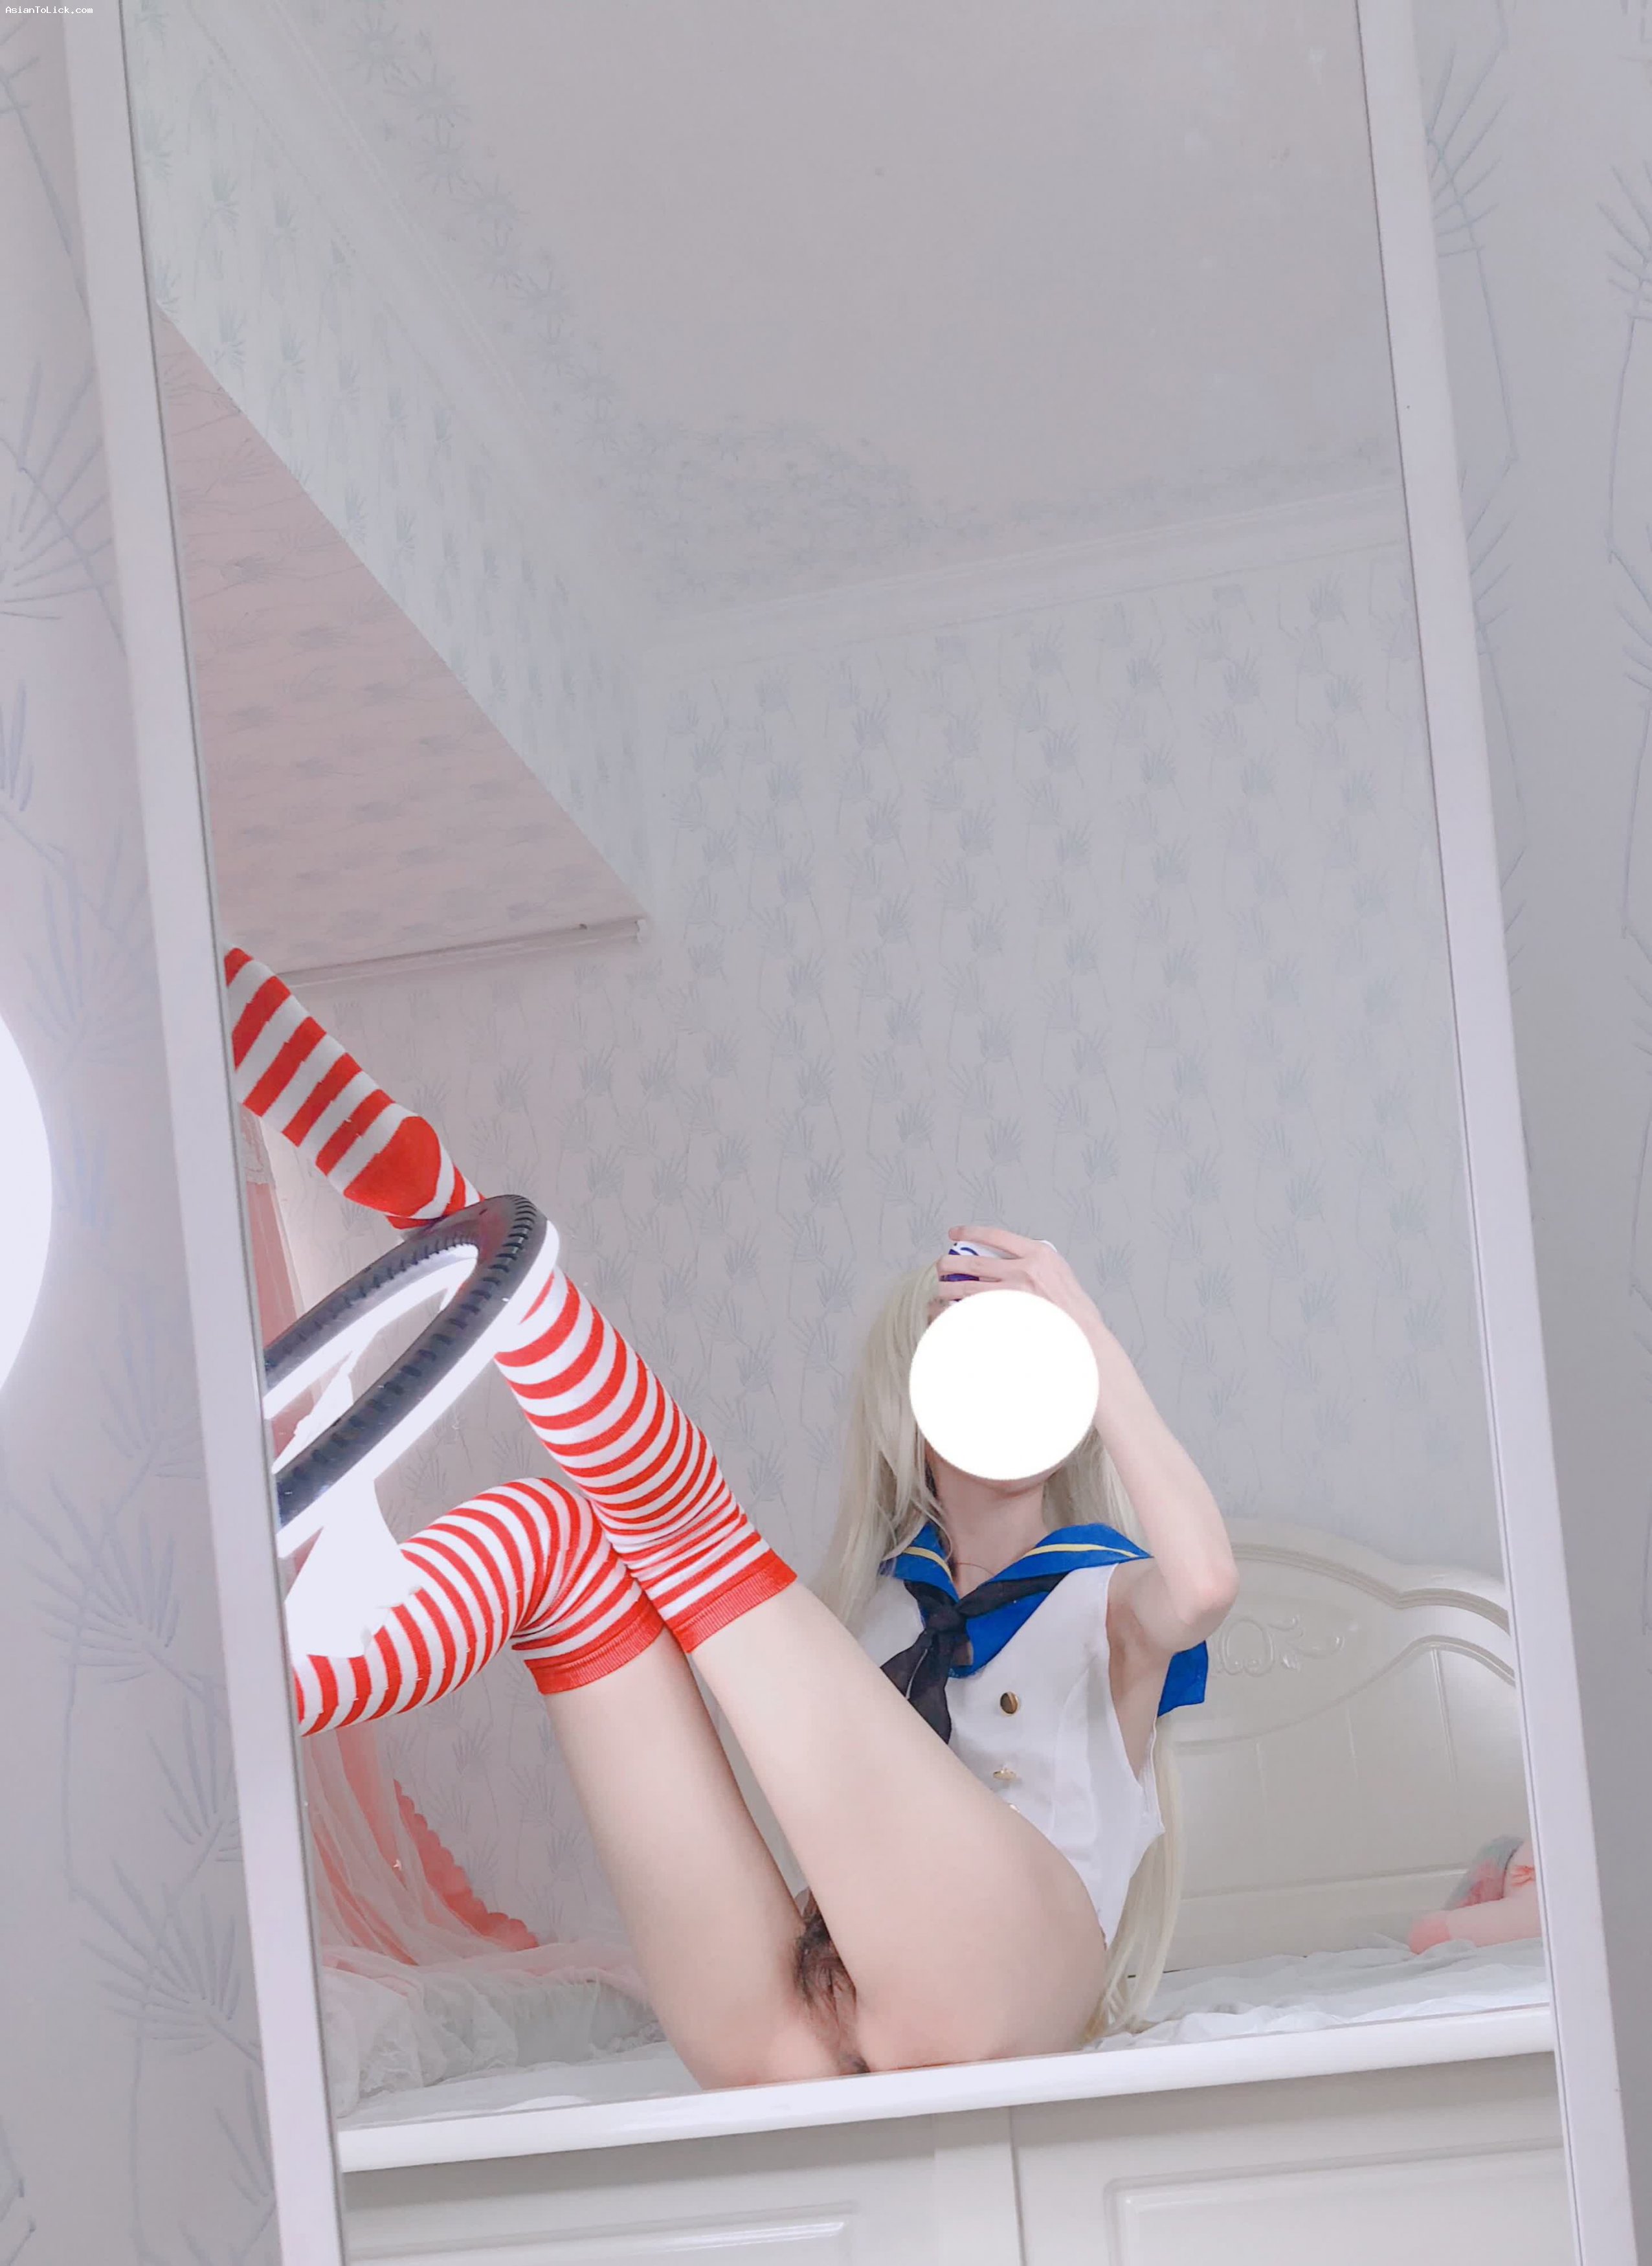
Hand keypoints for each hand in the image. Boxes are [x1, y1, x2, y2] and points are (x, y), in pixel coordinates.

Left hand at [931, 1226, 1113, 1358]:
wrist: (1086, 1335)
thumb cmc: (1074, 1307)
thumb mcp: (1059, 1272)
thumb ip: (1035, 1261)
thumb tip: (1008, 1257)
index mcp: (1039, 1253)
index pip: (996, 1235)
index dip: (970, 1232)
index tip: (955, 1233)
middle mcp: (1025, 1269)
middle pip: (974, 1262)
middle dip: (950, 1263)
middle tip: (941, 1266)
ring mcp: (1016, 1294)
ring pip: (968, 1287)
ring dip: (949, 1288)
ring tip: (941, 1289)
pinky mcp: (1009, 1315)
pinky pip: (976, 1311)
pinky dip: (960, 1310)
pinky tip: (951, 1311)